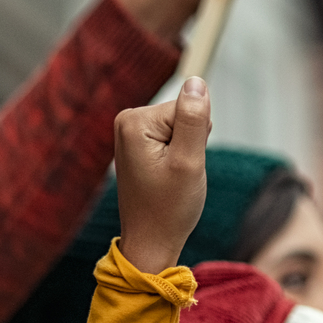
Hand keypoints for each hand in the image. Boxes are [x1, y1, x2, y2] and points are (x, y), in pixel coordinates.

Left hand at [114, 77, 211, 274]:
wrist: (151, 241)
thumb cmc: (168, 208)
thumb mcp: (189, 161)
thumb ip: (194, 119)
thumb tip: (196, 82)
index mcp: (134, 122)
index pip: (188, 107)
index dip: (196, 137)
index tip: (180, 164)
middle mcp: (127, 122)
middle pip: (183, 114)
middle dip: (191, 143)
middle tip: (178, 173)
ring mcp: (131, 134)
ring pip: (182, 127)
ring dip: (186, 152)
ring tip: (172, 178)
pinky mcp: (140, 145)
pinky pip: (174, 139)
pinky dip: (179, 158)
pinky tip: (168, 178)